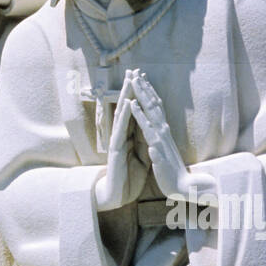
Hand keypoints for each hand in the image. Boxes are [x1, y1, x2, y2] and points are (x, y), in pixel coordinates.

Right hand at [94, 70, 149, 211]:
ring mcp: (117, 140)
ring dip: (126, 96)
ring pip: (122, 114)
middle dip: (132, 89)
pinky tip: (127, 103)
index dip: (140, 96)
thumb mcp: (142, 158)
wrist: (117, 195)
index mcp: (131, 137)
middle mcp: (122, 135)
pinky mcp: (115, 149)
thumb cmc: (128, 177)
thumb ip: (145, 143)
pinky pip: (120, 129)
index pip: (136, 112)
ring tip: (130, 80)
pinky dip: (124, 115)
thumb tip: (151, 130)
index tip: (144, 80)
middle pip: (127, 108)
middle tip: (134, 70)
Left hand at [128, 69, 205, 201]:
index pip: (156, 108)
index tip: (141, 78)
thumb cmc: (171, 170)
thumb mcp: (164, 150)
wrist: (182, 188)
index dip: (149, 92)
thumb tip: (159, 126)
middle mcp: (163, 131)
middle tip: (135, 71)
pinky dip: (140, 115)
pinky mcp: (158, 148)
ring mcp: (161, 138)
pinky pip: (147, 128)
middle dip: (144, 87)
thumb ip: (160, 138)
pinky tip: (132, 105)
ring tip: (133, 80)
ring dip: (142, 95)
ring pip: (151, 111)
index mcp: (163, 132)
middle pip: (154, 104)